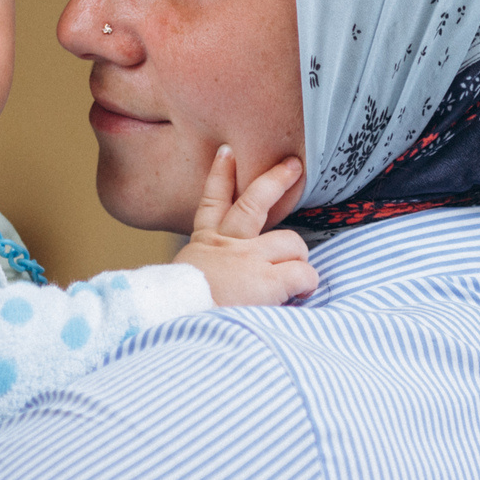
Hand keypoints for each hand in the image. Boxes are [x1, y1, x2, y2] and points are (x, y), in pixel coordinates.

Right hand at [176, 148, 317, 306]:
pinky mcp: (266, 280)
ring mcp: (247, 259)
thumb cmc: (179, 315)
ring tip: (298, 278)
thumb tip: (229, 281)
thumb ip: (207, 274)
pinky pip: (302, 274)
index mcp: (202, 246)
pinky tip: (301, 294)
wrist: (173, 327)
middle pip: (253, 203)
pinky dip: (306, 283)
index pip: (211, 203)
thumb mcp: (185, 284)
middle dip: (276, 180)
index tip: (226, 153)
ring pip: (290, 241)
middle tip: (293, 165)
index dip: (220, 175)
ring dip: (298, 258)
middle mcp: (225, 246)